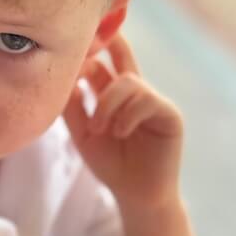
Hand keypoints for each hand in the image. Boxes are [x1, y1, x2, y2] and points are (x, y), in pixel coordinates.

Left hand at [63, 32, 183, 209]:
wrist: (135, 195)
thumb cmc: (110, 164)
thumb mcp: (83, 134)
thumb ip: (74, 106)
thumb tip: (67, 76)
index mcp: (113, 94)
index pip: (101, 60)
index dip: (89, 49)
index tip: (73, 44)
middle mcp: (135, 92)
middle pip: (121, 53)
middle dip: (107, 41)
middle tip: (91, 40)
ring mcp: (153, 100)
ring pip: (128, 81)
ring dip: (107, 103)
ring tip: (99, 129)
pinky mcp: (169, 114)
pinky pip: (146, 100)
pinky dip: (127, 115)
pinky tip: (120, 132)